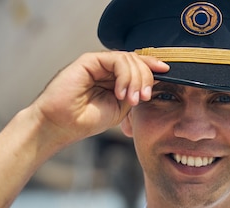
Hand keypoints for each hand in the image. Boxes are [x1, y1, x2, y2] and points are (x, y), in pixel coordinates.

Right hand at [30, 51, 168, 149]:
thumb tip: (155, 82)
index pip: (138, 66)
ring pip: (129, 59)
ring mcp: (98, 63)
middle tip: (144, 98)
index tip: (168, 73)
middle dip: (146, 78)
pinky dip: (125, 76)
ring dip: (137, 80)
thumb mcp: (121, 107)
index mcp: (115, 78)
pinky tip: (122, 93)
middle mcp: (106, 68)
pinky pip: (116, 60)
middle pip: (137, 61)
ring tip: (132, 100)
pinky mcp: (89, 60)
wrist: (61, 125)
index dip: (153, 67)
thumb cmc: (87, 120)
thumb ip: (135, 92)